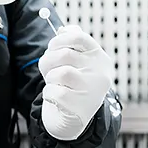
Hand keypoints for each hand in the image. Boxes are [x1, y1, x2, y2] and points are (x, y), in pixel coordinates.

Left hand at [38, 26, 113, 140]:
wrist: (76, 118)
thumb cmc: (74, 85)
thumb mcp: (77, 62)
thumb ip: (73, 43)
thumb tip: (64, 29)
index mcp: (100, 59)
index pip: (79, 37)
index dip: (60, 39)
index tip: (52, 46)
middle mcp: (100, 74)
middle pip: (65, 54)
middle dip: (49, 59)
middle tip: (47, 67)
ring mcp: (92, 91)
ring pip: (60, 73)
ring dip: (50, 78)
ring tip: (54, 83)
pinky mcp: (79, 107)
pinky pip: (54, 92)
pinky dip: (48, 93)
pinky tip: (55, 98)